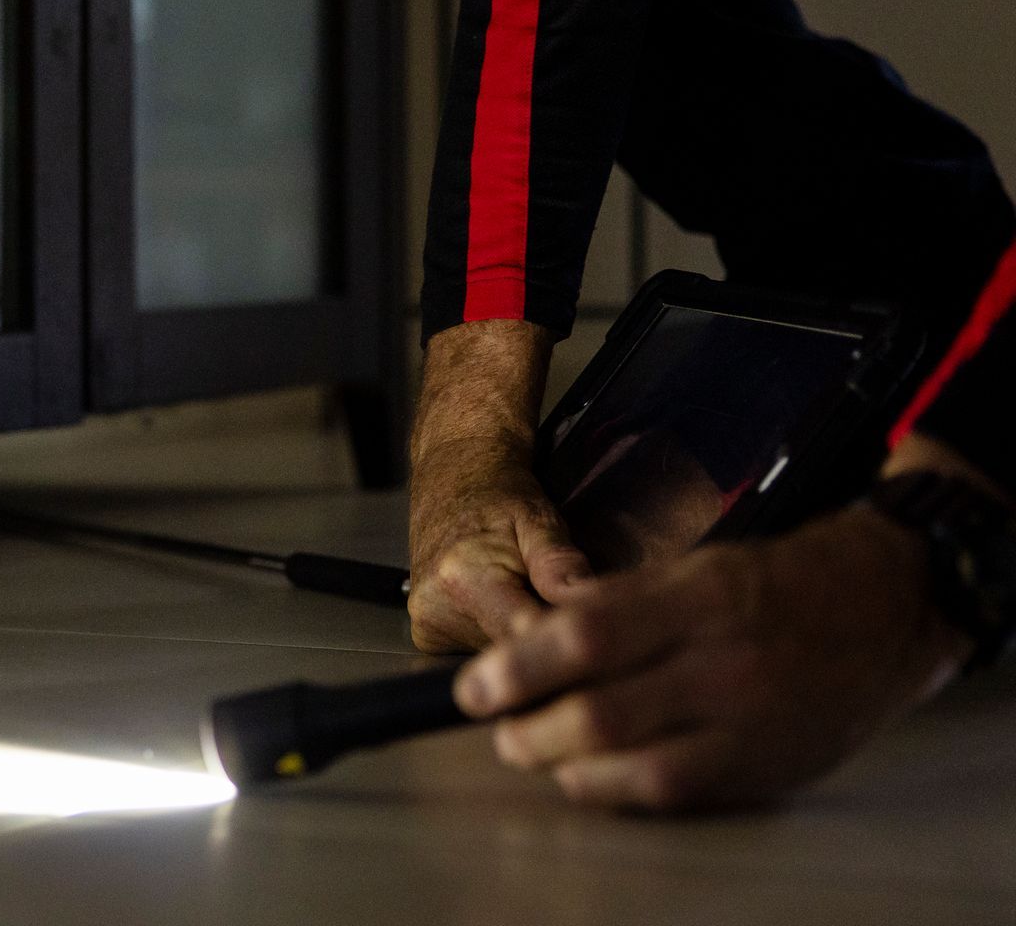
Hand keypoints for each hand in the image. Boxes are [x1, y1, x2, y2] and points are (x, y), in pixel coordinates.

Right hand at [408, 319, 589, 652]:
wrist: (453, 472)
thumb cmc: (498, 491)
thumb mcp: (539, 518)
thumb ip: (558, 562)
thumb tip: (583, 601)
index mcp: (463, 580)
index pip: (528, 640)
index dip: (572, 644)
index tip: (605, 639)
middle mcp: (435, 611)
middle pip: (515, 656)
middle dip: (554, 645)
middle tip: (579, 617)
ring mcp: (428, 627)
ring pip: (501, 659)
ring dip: (532, 642)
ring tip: (543, 604)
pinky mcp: (428, 635)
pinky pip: (483, 653)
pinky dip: (508, 638)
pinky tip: (518, 608)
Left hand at [453, 507, 972, 811]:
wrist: (884, 609)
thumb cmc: (775, 584)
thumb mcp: (693, 567)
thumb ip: (615, 602)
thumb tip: (530, 635)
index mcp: (701, 597)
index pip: (587, 636)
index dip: (517, 667)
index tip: (474, 685)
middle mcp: (725, 663)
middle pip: (600, 712)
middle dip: (528, 728)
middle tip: (498, 725)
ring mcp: (749, 722)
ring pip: (632, 764)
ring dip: (562, 764)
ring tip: (532, 749)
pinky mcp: (764, 767)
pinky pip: (673, 792)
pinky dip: (614, 789)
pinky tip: (586, 776)